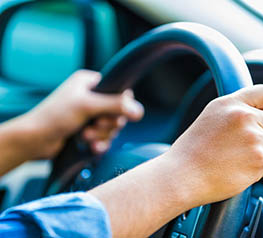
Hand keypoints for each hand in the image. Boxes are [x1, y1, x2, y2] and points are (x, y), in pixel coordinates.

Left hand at [27, 69, 143, 157]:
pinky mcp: (88, 130)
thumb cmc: (55, 116)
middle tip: (93, 126)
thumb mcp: (87, 106)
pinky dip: (99, 144)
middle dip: (107, 124)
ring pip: (112, 127)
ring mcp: (90, 115)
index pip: (120, 92)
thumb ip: (115, 105)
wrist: (35, 140)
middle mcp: (91, 97)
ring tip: (85, 137)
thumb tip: (140, 111)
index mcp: (90, 83)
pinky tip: (91, 148)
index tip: (111, 115)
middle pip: (118, 112)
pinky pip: (105, 138)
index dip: (121, 106)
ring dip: (101, 135)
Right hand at [89, 84, 262, 237]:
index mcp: (227, 103)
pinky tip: (233, 170)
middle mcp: (242, 115)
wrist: (177, 176)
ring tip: (231, 159)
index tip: (261, 113)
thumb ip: (230, 113)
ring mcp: (251, 136)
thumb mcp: (207, 120)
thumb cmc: (187, 152)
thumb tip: (250, 111)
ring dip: (258, 154)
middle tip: (240, 145)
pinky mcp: (257, 159)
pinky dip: (256, 170)